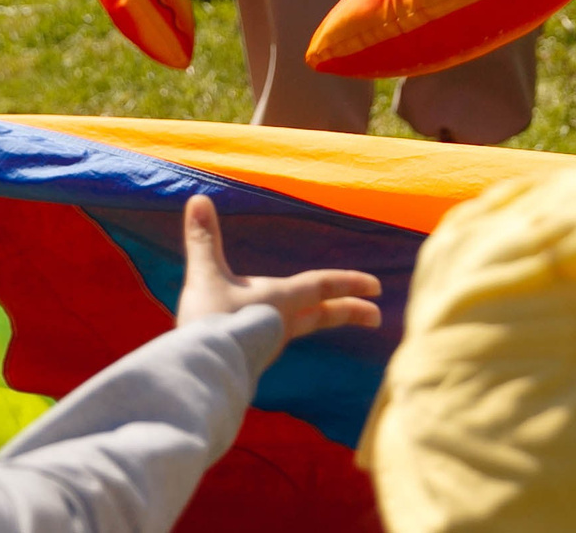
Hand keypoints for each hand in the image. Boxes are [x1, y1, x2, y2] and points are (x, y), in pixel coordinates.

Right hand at [174, 195, 381, 341]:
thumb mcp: (205, 277)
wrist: (197, 378)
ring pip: (302, 327)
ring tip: (323, 313)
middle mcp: (282, 323)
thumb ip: (203, 240)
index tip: (377, 287)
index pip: (322, 286)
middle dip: (351, 311)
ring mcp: (268, 346)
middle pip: (324, 314)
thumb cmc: (209, 324)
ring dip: (318, 319)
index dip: (350, 282)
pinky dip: (285, 330)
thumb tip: (198, 199)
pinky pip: (276, 340)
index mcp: (281, 300)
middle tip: (377, 316)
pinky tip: (271, 332)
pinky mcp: (252, 361)